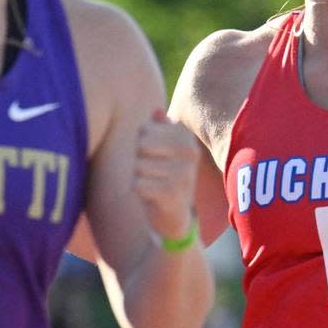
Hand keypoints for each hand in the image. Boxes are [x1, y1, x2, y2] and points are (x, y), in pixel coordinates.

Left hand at [133, 109, 199, 240]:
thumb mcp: (164, 150)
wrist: (174, 216)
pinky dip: (138, 190)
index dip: (140, 144)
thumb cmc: (164, 176)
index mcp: (187, 137)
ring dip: (139, 177)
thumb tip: (156, 112)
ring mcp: (183, 173)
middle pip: (141, 145)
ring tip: (153, 184)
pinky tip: (151, 195)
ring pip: (138, 165)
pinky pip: (137, 184)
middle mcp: (190, 153)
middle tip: (152, 172)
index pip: (144, 130)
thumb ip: (159, 128)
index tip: (155, 157)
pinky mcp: (172, 193)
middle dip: (138, 160)